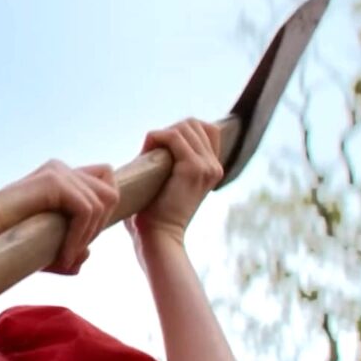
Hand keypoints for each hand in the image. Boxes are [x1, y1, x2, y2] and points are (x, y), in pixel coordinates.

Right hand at [0, 160, 119, 273]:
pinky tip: (62, 254)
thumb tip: (88, 254)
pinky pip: (86, 210)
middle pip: (110, 191)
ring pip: (102, 203)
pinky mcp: (53, 180)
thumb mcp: (45, 248)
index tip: (84, 238)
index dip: (105, 210)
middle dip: (99, 226)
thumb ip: (70, 250)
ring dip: (88, 236)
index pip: (106, 179)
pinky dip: (79, 237)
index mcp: (60, 177)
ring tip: (65, 256)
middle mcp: (60, 168)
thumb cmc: (7, 243)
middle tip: (72, 250)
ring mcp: (57, 171)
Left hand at [127, 118, 223, 251]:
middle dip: (168, 131)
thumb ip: (166, 162)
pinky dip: (156, 137)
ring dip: (161, 135)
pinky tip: (145, 151)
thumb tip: (149, 144)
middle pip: (194, 123)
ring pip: (184, 127)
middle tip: (150, 151)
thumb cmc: (151, 214)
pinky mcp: (194, 168)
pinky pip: (174, 136)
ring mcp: (207, 166)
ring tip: (147, 153)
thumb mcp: (165, 183)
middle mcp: (214, 166)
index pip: (205, 128)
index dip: (180, 130)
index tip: (159, 148)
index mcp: (211, 168)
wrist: (157, 236)